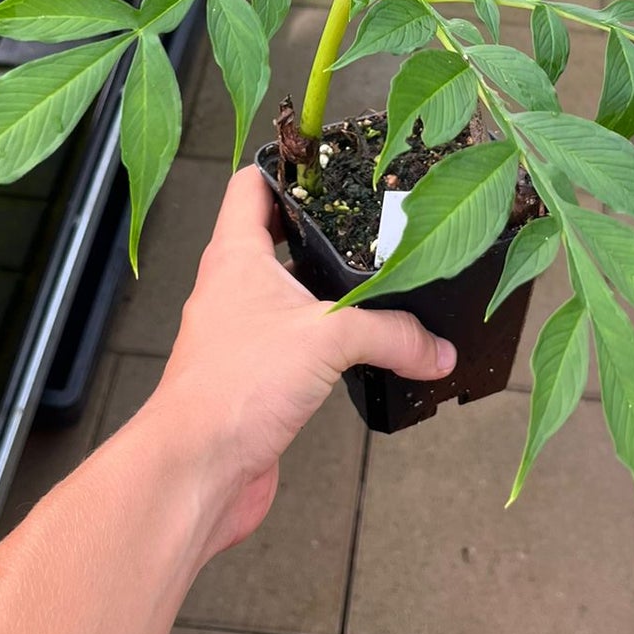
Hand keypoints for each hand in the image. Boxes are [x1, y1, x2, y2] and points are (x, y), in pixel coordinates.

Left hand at [144, 166, 455, 558]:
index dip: (285, 167)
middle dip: (320, 232)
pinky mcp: (256, 381)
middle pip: (274, 238)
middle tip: (366, 224)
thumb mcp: (328, 339)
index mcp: (236, 256)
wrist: (196, 470)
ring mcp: (242, 336)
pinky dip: (327, 346)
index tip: (328, 163)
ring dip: (326, 292)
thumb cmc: (231, 388)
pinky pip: (296, 349)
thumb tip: (436, 346)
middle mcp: (233, 289)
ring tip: (376, 286)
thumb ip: (391, 334)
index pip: (250, 186)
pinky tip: (362, 355)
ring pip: (288, 297)